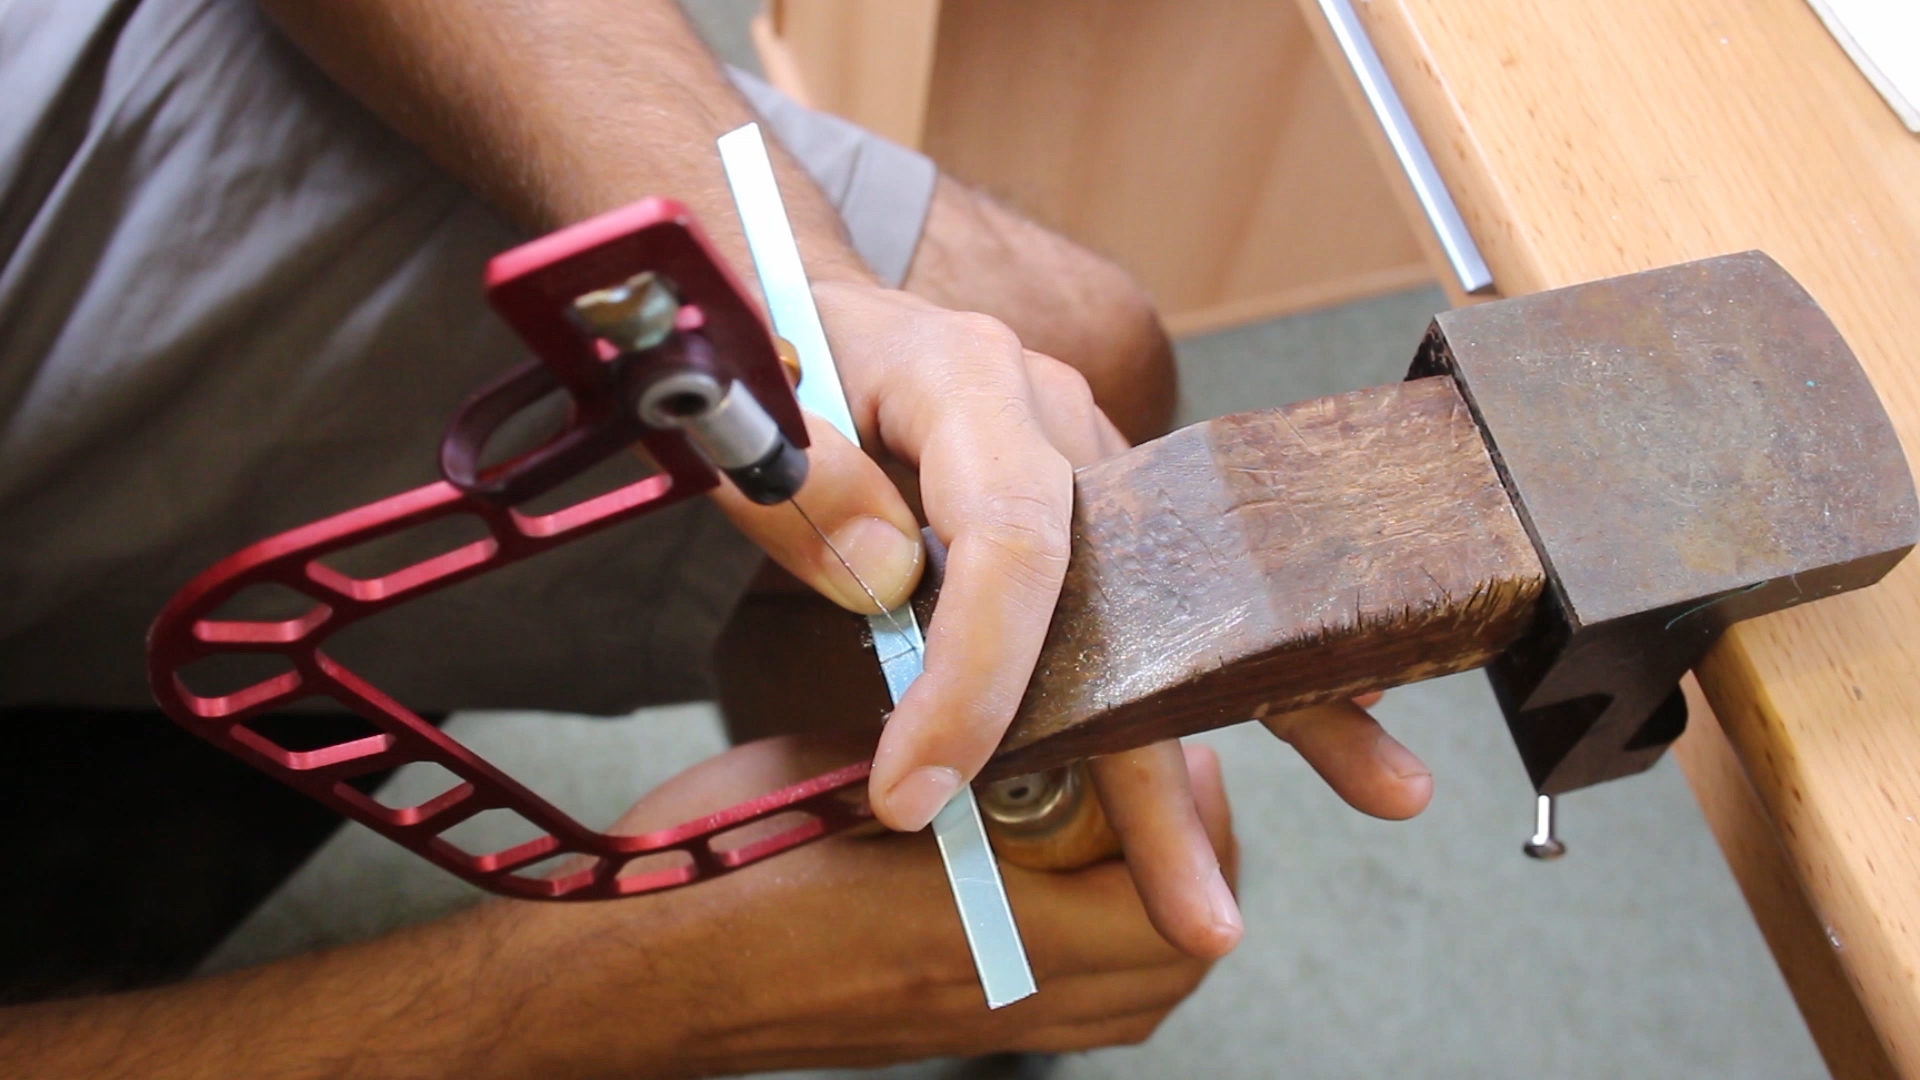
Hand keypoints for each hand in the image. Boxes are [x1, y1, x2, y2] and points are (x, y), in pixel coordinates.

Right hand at [493, 736, 1237, 1076]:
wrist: (629, 976)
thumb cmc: (716, 864)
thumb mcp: (837, 772)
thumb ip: (943, 752)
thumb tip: (1015, 702)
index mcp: (972, 935)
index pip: (1157, 909)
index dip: (1187, 826)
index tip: (1167, 752)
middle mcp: (988, 1000)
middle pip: (1166, 970)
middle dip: (1191, 873)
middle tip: (1163, 786)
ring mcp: (967, 1030)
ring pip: (1130, 1005)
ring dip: (1149, 920)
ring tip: (1116, 829)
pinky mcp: (943, 1037)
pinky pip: (1075, 1016)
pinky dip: (1102, 957)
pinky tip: (1055, 878)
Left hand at [705, 283, 1432, 963]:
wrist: (809, 303)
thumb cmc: (766, 352)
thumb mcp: (742, 394)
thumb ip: (796, 481)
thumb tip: (886, 577)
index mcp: (966, 376)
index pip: (1011, 540)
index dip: (975, 677)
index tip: (913, 794)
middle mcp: (1053, 417)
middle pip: (1125, 599)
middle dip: (1164, 765)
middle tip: (1206, 918)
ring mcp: (1085, 461)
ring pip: (1161, 617)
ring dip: (1217, 746)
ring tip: (1299, 856)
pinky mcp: (1088, 508)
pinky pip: (1141, 610)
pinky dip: (1199, 689)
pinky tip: (1307, 728)